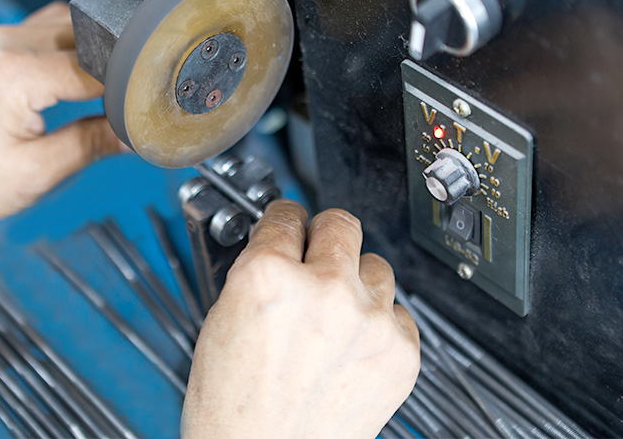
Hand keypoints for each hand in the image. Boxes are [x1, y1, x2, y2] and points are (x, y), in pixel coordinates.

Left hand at [0, 2, 122, 251]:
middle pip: (90, 38)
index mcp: (19, 75)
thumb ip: (92, 145)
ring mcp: (0, 39)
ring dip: (95, 55)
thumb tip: (135, 133)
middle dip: (116, 68)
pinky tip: (79, 77)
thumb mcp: (36, 173)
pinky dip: (73, 47)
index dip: (129, 88)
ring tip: (105, 93)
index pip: (100, 67)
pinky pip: (50, 29)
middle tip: (129, 104)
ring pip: (73, 26)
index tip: (144, 110)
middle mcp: (8, 44)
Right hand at [182, 200, 419, 438]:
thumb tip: (281, 247)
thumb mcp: (222, 321)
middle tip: (317, 253)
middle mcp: (323, 289)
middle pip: (342, 223)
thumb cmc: (234, 407)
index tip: (291, 221)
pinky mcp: (400, 351)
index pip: (286, 215)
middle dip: (324, 235)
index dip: (285, 219)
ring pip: (376, 266)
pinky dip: (377, 322)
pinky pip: (398, 312)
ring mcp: (367, 320)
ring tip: (334, 313)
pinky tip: (352, 343)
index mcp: (267, 275)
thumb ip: (258, 273)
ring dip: (355, 280)